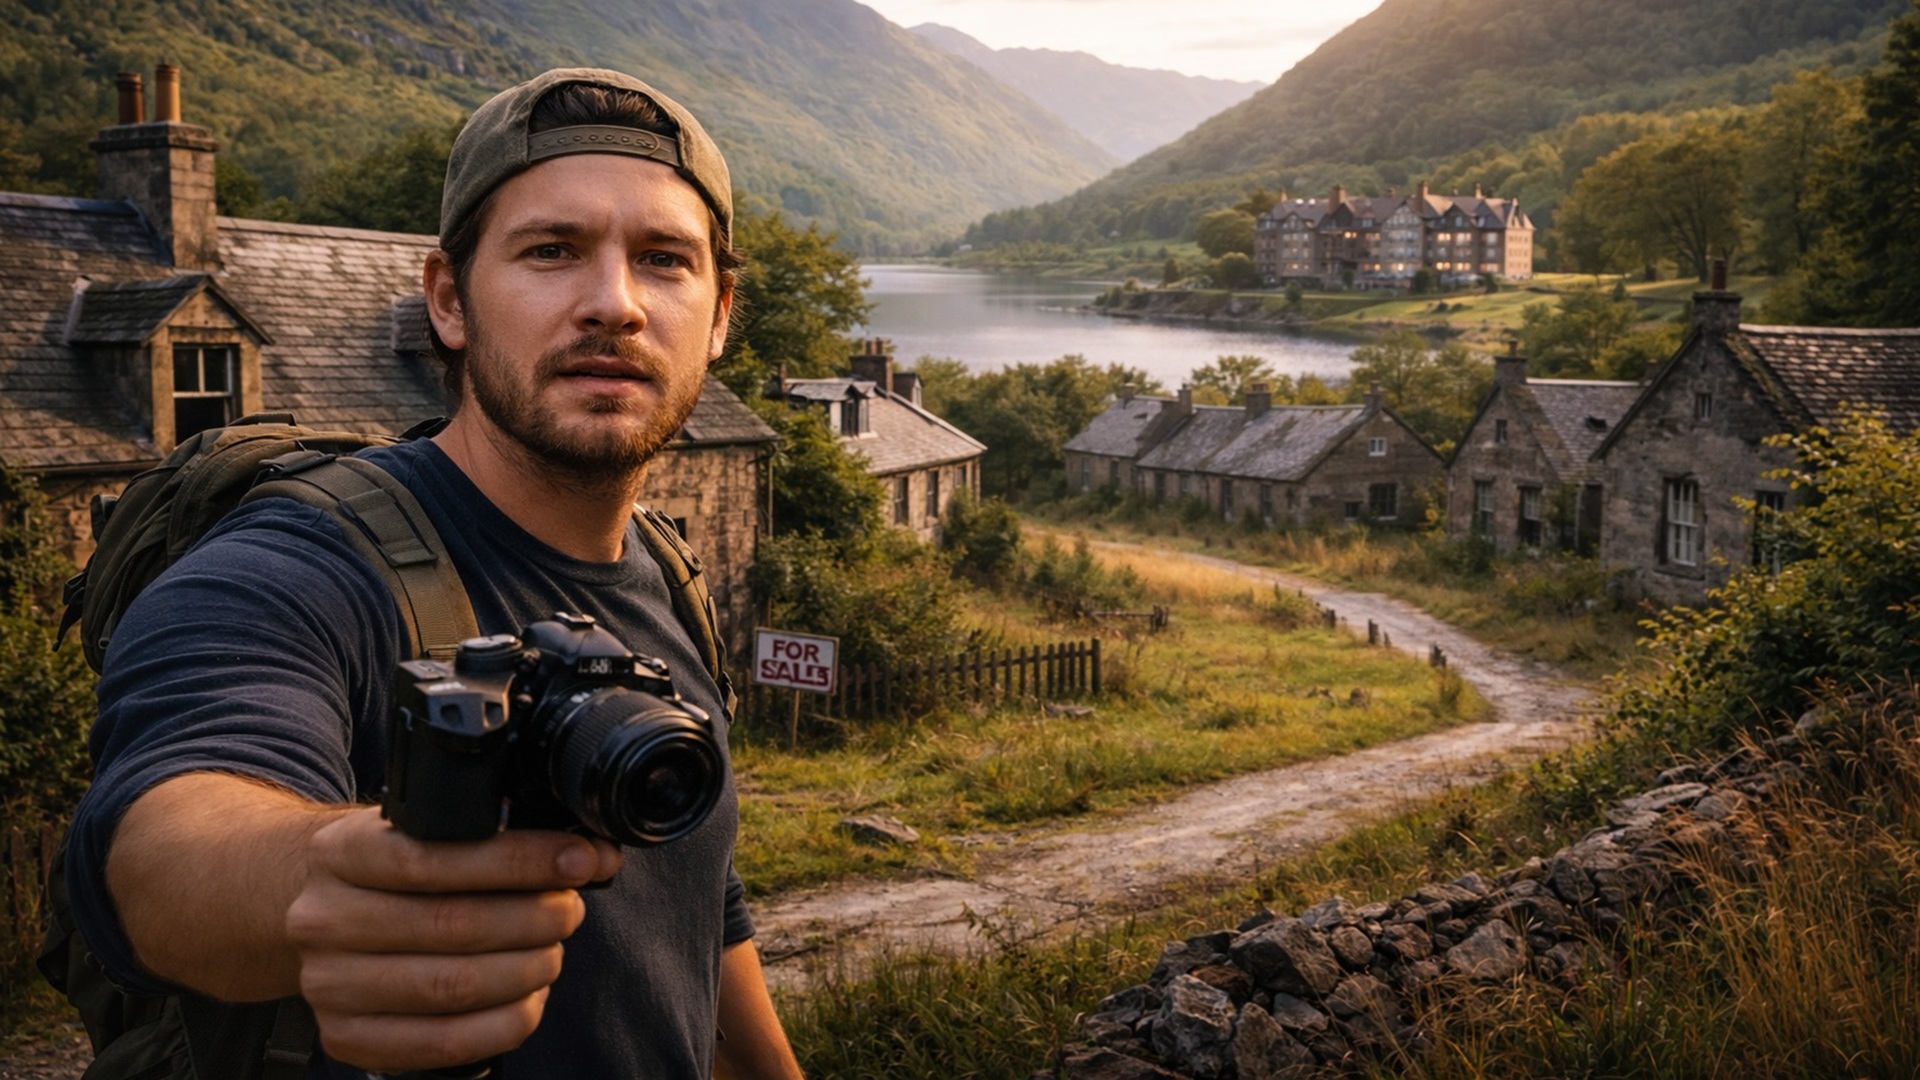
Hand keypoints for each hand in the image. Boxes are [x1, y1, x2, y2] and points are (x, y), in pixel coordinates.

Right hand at [285, 807, 621, 1072]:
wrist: (315, 913)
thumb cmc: (392, 872)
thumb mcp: (422, 833)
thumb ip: (495, 837)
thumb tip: (593, 854)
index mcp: (340, 852)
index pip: (435, 857)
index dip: (519, 861)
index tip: (578, 860)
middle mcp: (323, 918)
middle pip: (452, 924)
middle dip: (535, 917)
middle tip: (569, 910)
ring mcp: (328, 983)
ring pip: (452, 986)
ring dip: (525, 970)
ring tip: (550, 952)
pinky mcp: (346, 1036)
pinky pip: (442, 1042)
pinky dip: (503, 1023)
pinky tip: (527, 999)